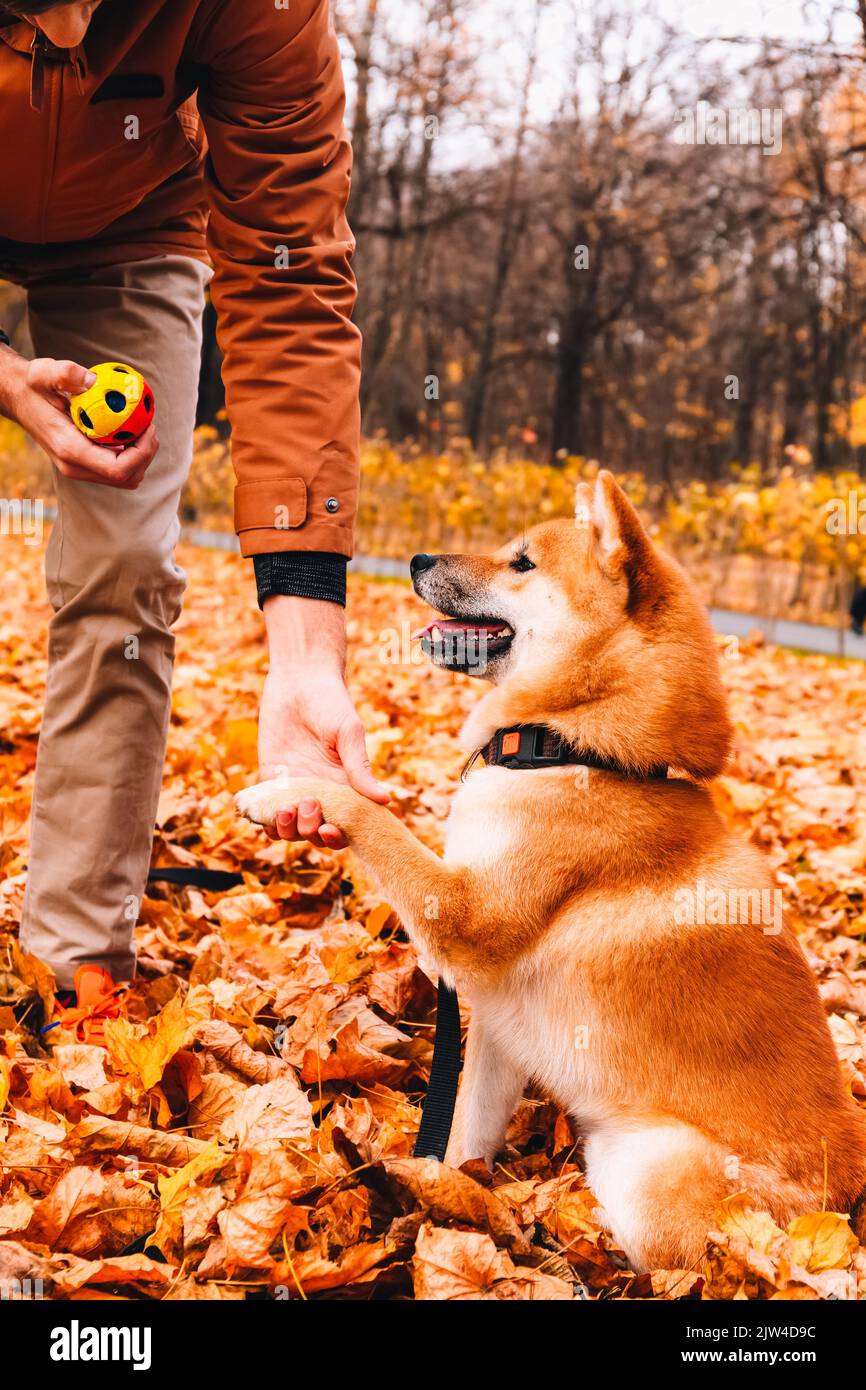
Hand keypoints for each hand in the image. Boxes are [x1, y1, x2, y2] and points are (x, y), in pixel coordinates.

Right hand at [0, 350, 158, 489]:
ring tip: (142, 428)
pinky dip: (131, 454)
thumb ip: (65, 374)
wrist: (19, 399)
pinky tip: (129, 429)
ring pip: (124, 478)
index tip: (148, 427)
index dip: (142, 454)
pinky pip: (117, 469)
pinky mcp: (85, 465)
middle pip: (126, 478)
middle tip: (149, 426)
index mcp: (70, 450)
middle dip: (146, 455)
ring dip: (141, 457)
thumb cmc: (33, 386)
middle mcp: (75, 467)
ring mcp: (80, 469)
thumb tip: (92, 381)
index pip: (117, 469)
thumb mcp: (42, 372)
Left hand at [257, 595, 389, 848]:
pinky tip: (266, 810)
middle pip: (316, 834)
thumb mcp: (349, 733)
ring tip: (286, 809)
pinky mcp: (270, 780)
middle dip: (311, 831)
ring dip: (288, 830)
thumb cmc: (331, 701)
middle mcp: (321, 793)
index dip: (338, 836)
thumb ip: (360, 767)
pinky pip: (265, 811)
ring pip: (290, 829)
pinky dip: (264, 820)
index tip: (330, 829)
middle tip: (309, 804)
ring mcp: (294, 789)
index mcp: (346, 786)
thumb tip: (384, 801)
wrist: (298, 679)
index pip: (346, 825)